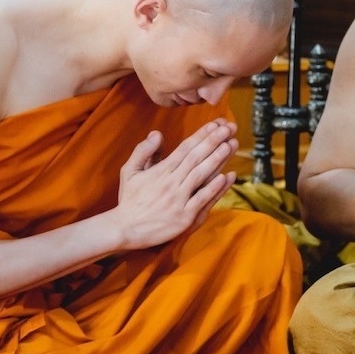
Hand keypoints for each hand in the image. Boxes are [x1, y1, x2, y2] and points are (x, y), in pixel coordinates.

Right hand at [112, 119, 237, 249]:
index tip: (215, 124)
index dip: (201, 135)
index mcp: (161, 171)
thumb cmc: (129, 200)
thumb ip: (143, 151)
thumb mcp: (129, 171)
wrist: (125, 229)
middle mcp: (171, 182)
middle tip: (228, 128)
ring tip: (230, 144)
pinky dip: (214, 188)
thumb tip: (157, 133)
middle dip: (213, 141)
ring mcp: (178, 199)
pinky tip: (226, 177)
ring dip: (217, 159)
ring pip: (201, 175)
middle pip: (196, 158)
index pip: (185, 148)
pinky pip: (202, 199)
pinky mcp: (184, 216)